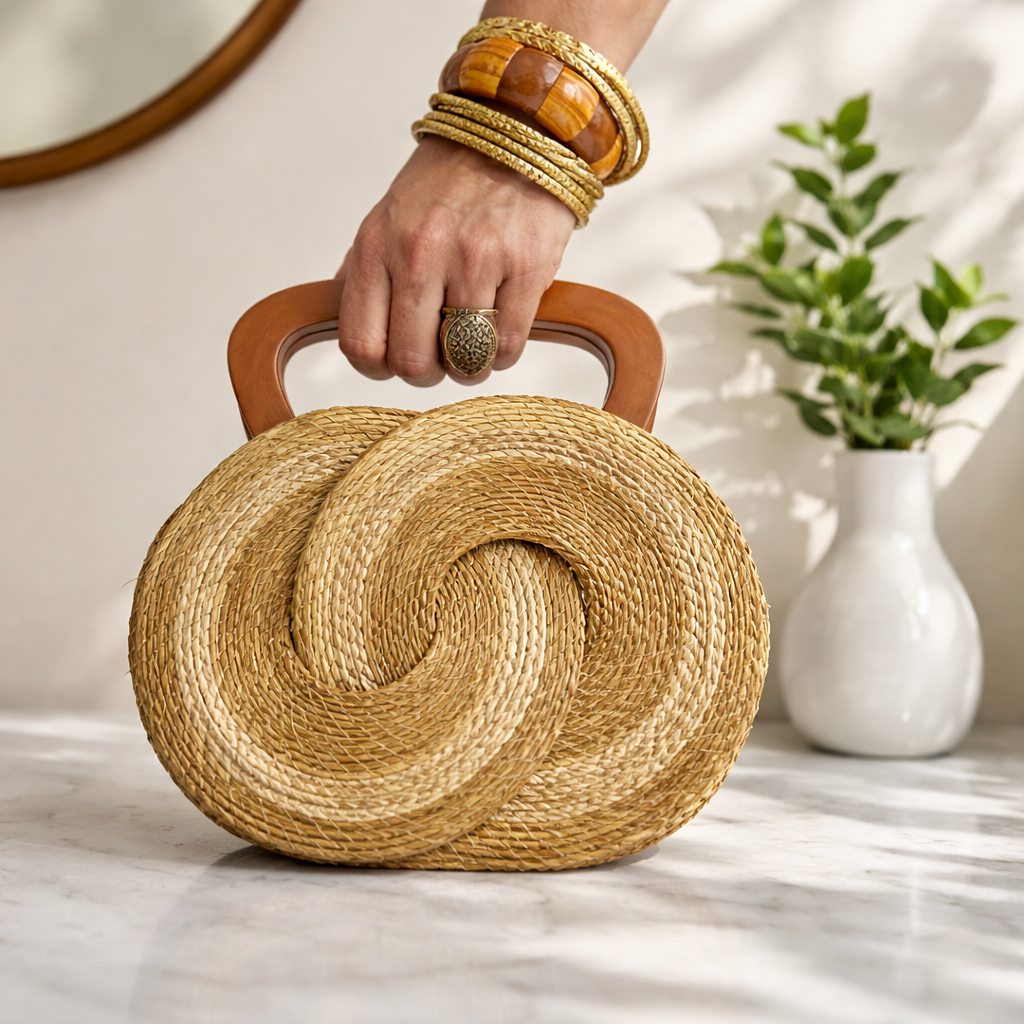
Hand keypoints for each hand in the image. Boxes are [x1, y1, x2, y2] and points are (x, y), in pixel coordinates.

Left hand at [337, 135, 575, 385]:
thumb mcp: (386, 220)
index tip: (396, 361)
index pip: (361, 345)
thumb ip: (362, 276)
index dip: (379, 369)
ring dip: (470, 365)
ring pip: (465, 361)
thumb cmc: (446, 187)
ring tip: (475, 343)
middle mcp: (420, 253)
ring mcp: (476, 259)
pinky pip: (507, 347)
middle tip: (441, 356)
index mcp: (377, 246)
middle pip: (413, 363)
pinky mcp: (525, 266)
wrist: (514, 134)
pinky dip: (503, 353)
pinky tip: (501, 329)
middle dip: (429, 373)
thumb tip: (345, 328)